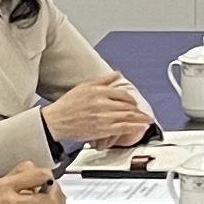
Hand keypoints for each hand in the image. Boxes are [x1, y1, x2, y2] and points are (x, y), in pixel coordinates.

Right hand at [43, 72, 157, 146]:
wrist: (56, 121)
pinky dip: (135, 128)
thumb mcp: (84, 86)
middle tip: (144, 113)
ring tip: (148, 120)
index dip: (131, 99)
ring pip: (128, 116)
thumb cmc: (66, 106)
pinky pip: (123, 128)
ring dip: (141, 119)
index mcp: (99, 91)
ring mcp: (104, 117)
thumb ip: (103, 80)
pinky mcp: (103, 129)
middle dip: (138, 110)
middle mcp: (103, 103)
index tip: (134, 103)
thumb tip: (116, 74)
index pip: (122, 93)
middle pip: (127, 105)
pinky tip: (141, 128)